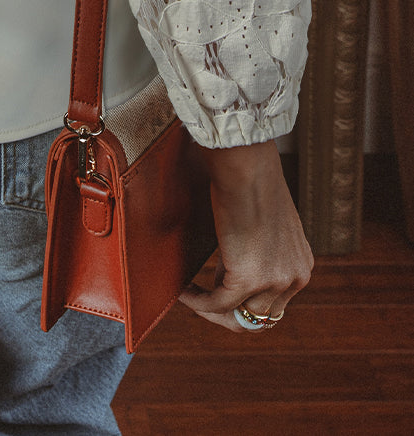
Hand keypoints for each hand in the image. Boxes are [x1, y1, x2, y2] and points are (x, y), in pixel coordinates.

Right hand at [178, 139, 313, 332]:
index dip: (245, 299)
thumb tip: (230, 267)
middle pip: (261, 318)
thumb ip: (258, 251)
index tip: (218, 283)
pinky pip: (218, 304)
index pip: (275, 303)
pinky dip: (197, 301)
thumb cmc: (251, 181)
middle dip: (230, 312)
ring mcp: (275, 281)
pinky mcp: (249, 279)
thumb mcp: (265, 225)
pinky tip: (182, 291)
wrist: (246, 166)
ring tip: (191, 294)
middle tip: (203, 297)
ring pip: (240, 317)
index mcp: (301, 265)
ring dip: (212, 310)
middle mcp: (295, 277)